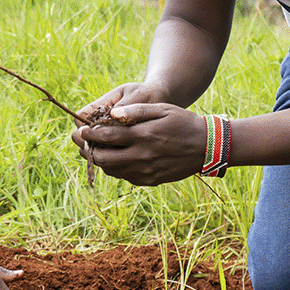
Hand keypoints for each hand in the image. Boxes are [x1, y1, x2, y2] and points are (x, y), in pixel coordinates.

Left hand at [75, 102, 207, 185]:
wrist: (207, 147)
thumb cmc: (183, 123)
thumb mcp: (162, 109)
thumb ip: (135, 111)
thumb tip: (111, 114)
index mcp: (143, 136)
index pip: (105, 137)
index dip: (89, 134)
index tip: (81, 130)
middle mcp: (141, 156)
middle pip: (103, 158)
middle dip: (89, 150)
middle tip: (84, 142)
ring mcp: (145, 172)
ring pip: (111, 170)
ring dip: (101, 160)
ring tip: (97, 149)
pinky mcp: (150, 181)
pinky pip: (125, 177)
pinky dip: (116, 168)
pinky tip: (117, 158)